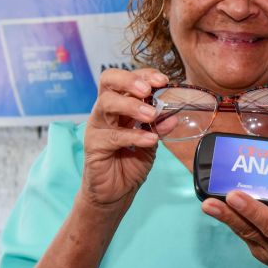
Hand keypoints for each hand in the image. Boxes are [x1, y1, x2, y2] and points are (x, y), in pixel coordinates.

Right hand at [79, 68, 168, 210]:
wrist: (115, 192)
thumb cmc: (130, 163)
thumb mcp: (150, 142)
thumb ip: (159, 127)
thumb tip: (173, 116)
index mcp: (119, 104)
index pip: (126, 79)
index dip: (144, 75)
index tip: (163, 80)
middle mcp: (105, 111)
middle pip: (108, 81)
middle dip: (129, 80)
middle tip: (148, 89)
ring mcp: (97, 126)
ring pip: (107, 103)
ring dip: (131, 105)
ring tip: (151, 115)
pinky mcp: (94, 145)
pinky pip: (114, 135)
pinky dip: (135, 136)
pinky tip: (150, 139)